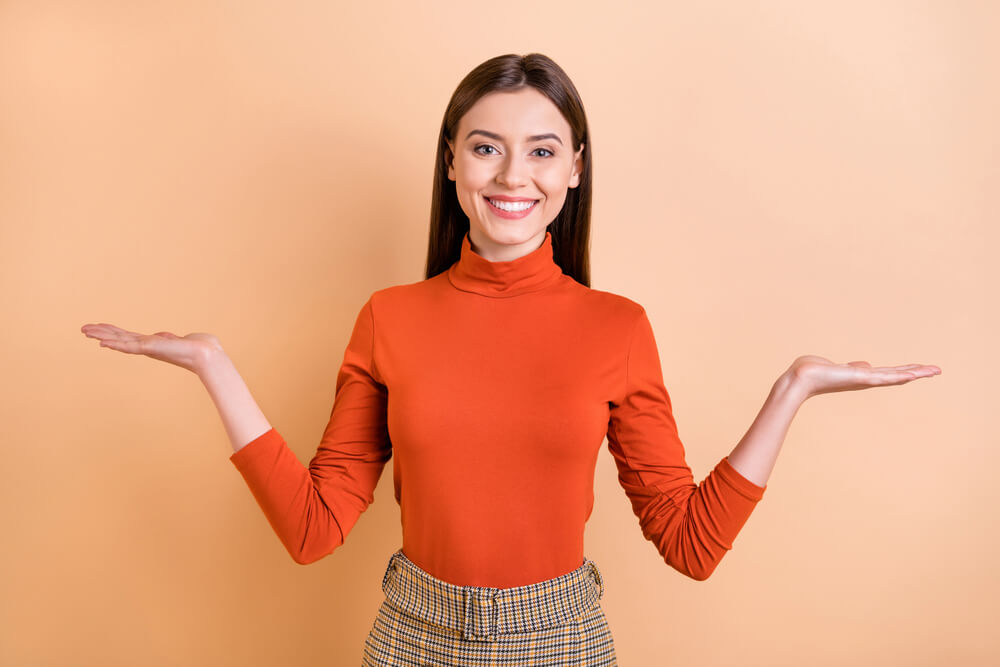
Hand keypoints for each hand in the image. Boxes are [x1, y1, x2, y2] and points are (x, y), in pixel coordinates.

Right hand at [80, 323, 222, 374]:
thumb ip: (169, 339)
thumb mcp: (179, 340)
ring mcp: (147, 348)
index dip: (112, 332)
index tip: (98, 328)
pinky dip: (115, 344)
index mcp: (152, 343)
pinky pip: (129, 346)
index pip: (127, 336)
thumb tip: (165, 336)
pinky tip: (102, 343)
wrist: (207, 354)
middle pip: (118, 337)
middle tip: (83, 329)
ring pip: (119, 341)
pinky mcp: (151, 349)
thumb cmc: (199, 347)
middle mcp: (147, 346)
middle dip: (101, 333)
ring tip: (85, 331)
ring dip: (102, 336)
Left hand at [787, 355, 941, 399]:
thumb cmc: (813, 372)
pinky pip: (885, 376)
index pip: (888, 373)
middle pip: (897, 375)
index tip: (920, 369)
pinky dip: (900, 375)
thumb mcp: (838, 367)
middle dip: (917, 372)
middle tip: (937, 370)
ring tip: (934, 371)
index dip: (904, 371)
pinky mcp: (860, 377)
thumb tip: (865, 365)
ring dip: (915, 373)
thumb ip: (853, 367)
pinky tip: (914, 374)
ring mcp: (864, 380)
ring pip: (895, 376)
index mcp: (861, 376)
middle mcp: (866, 380)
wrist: (800, 378)